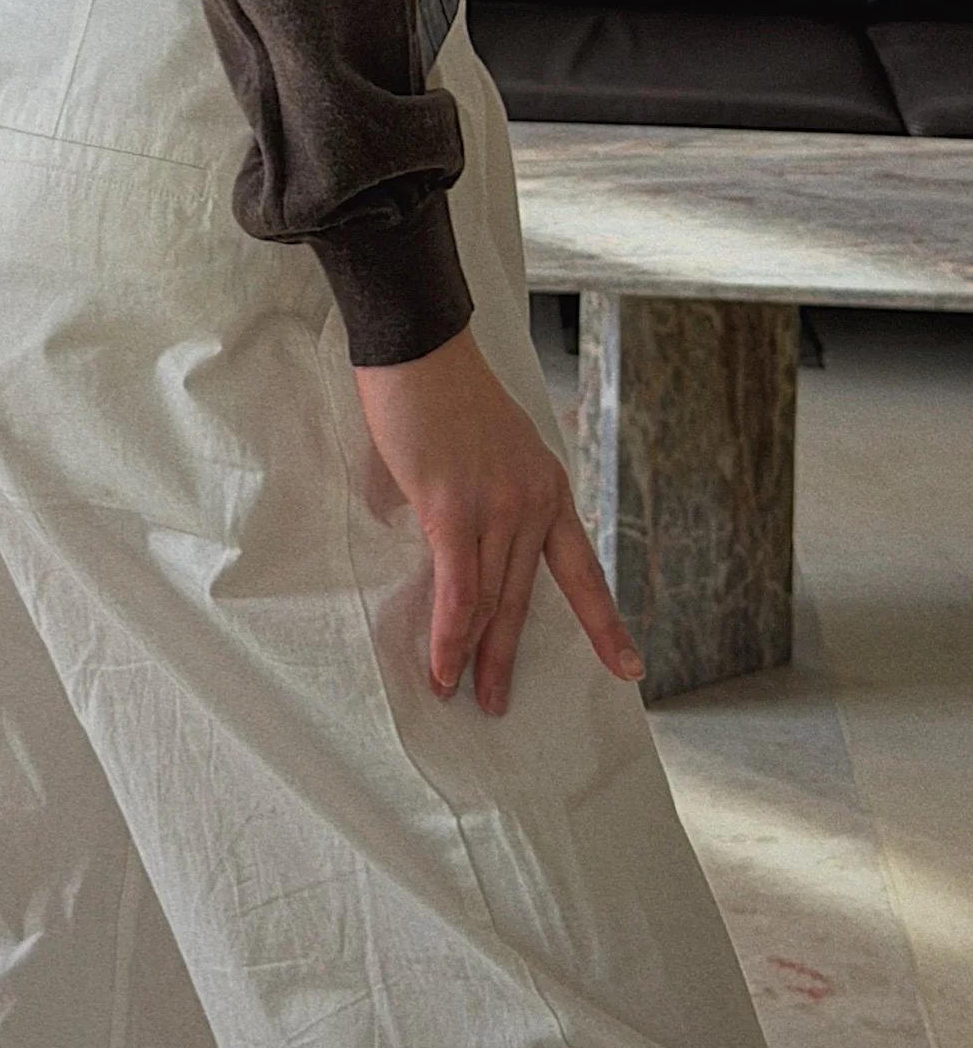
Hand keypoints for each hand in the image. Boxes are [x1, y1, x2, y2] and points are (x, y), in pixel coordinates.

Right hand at [353, 326, 645, 713]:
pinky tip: (443, 664)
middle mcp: (533, 502)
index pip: (582, 568)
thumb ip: (479, 497)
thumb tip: (447, 537)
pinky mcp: (453, 509)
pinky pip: (458, 588)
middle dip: (510, 655)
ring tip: (460, 693)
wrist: (420, 345)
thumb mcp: (484, 448)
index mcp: (546, 486)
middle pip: (525, 597)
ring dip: (475, 655)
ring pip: (491, 601)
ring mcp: (497, 506)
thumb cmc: (440, 389)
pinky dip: (449, 633)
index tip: (628, 667)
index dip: (603, 622)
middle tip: (499, 702)